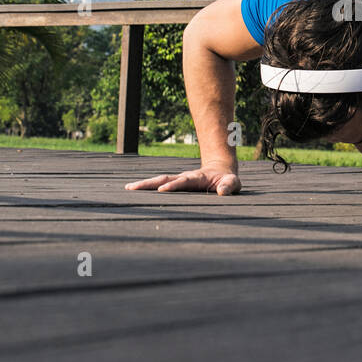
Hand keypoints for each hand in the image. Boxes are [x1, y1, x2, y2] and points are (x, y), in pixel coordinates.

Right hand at [125, 165, 240, 195]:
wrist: (220, 169)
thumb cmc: (227, 180)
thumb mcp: (233, 183)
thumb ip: (229, 186)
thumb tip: (222, 192)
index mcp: (196, 178)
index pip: (183, 182)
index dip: (173, 186)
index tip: (162, 190)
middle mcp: (183, 177)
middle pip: (164, 179)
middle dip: (149, 183)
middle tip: (132, 188)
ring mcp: (177, 180)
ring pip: (158, 181)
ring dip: (144, 184)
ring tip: (127, 189)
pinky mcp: (174, 184)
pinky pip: (158, 184)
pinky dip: (146, 187)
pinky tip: (132, 191)